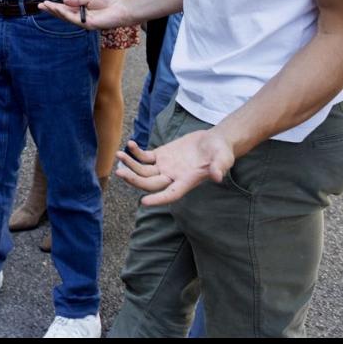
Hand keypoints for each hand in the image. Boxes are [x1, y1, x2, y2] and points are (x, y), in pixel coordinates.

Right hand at [38, 0, 133, 29]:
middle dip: (51, 10)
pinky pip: (74, 19)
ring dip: (55, 11)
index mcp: (82, 10)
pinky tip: (58, 9)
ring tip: (46, 6)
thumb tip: (64, 0)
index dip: (55, 6)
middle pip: (63, 14)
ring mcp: (84, 22)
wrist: (122, 8)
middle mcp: (81, 17)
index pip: (65, 9)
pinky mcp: (88, 24)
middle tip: (40, 5)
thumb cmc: (110, 2)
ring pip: (66, 17)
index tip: (45, 2)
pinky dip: (65, 14)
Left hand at [115, 132, 235, 205]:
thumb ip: (220, 167)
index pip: (171, 194)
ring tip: (119, 154)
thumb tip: (217, 177)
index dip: (158, 199)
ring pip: (143, 171)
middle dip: (134, 180)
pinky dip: (136, 153)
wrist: (215, 141)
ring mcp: (165, 167)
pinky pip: (144, 157)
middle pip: (150, 183)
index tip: (144, 202)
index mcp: (187, 181)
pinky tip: (130, 144)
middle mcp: (173, 177)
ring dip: (130, 165)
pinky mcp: (161, 155)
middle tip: (119, 173)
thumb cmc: (221, 151)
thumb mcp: (224, 158)